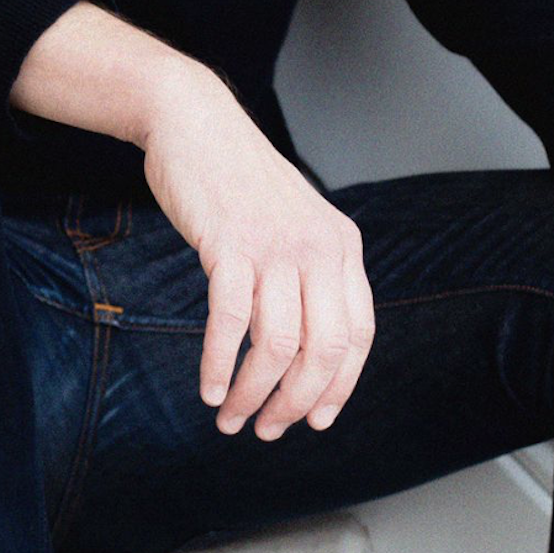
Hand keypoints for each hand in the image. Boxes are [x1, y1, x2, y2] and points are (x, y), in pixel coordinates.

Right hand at [138, 67, 375, 437]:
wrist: (196, 122)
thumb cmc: (239, 182)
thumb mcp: (295, 223)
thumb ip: (309, 273)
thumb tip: (305, 346)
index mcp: (342, 247)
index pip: (357, 336)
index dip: (339, 387)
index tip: (313, 420)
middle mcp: (319, 249)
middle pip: (323, 350)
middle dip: (295, 403)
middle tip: (266, 430)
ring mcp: (276, 246)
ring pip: (278, 345)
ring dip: (255, 394)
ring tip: (231, 419)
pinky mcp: (230, 244)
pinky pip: (230, 322)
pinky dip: (219, 365)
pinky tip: (210, 389)